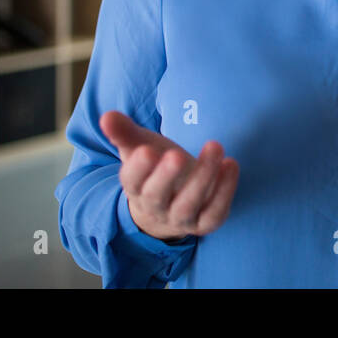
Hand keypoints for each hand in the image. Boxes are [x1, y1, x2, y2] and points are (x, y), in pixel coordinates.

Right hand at [99, 110, 239, 242]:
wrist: (169, 207)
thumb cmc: (155, 169)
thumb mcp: (140, 148)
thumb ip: (125, 132)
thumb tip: (106, 116)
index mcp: (136, 187)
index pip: (131, 181)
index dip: (138, 167)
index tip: (146, 150)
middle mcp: (156, 207)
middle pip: (157, 196)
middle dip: (166, 176)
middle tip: (176, 154)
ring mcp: (181, 218)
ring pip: (188, 205)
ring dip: (203, 177)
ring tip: (215, 146)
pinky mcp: (205, 222)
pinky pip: (214, 212)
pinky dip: (224, 191)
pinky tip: (231, 164)